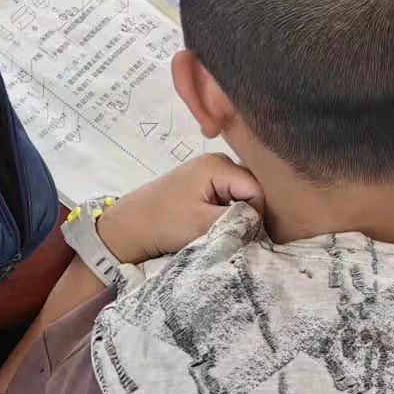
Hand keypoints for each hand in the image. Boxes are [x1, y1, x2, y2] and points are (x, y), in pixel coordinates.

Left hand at [94, 153, 262, 264]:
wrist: (130, 227)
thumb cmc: (164, 223)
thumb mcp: (205, 223)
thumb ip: (239, 220)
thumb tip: (263, 221)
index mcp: (218, 165)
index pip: (257, 189)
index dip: (257, 214)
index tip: (245, 233)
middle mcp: (217, 160)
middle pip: (251, 188)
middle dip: (249, 212)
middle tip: (236, 233)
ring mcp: (209, 169)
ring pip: (241, 193)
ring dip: (238, 213)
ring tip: (223, 228)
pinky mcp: (203, 182)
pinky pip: (229, 195)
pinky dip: (227, 210)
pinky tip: (216, 222)